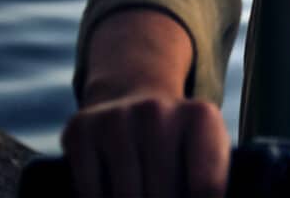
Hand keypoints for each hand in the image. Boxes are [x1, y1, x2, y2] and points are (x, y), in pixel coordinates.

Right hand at [61, 88, 228, 197]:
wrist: (131, 100)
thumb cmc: (176, 146)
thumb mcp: (205, 154)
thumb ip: (209, 185)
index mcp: (201, 117)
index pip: (206, 188)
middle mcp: (158, 111)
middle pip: (164, 196)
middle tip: (162, 193)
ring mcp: (116, 119)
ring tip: (141, 193)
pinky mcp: (80, 131)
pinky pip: (90, 193)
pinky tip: (110, 193)